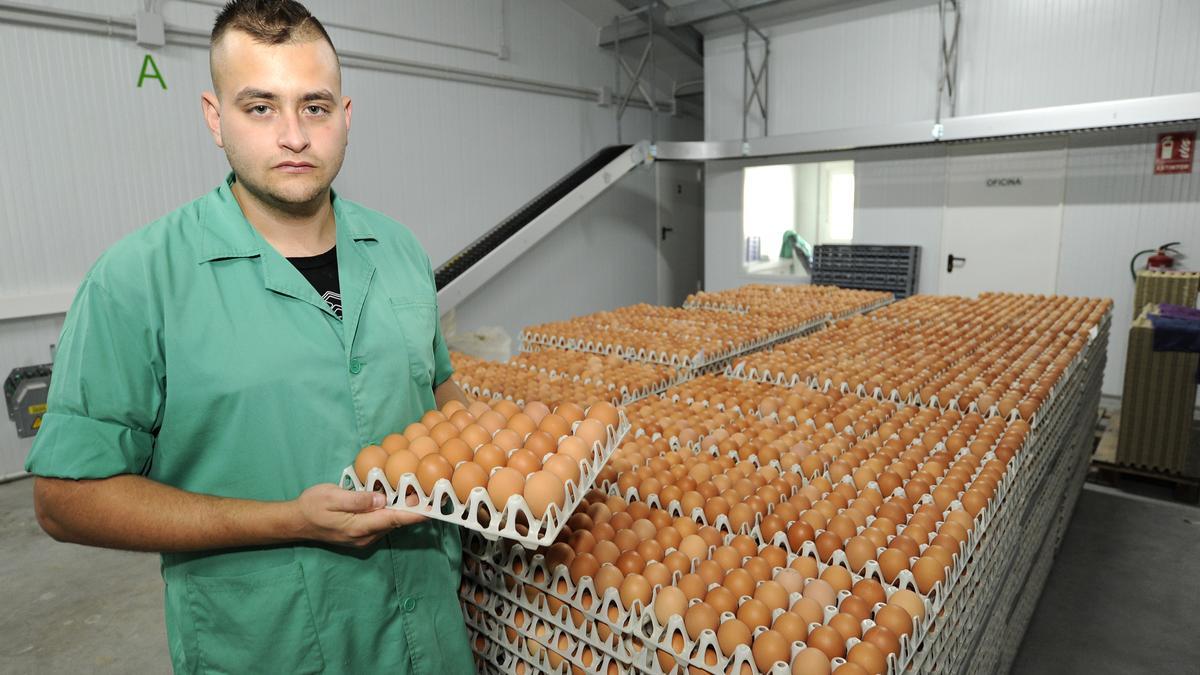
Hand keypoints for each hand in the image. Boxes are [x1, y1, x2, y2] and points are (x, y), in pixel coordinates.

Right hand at [294, 483, 425, 547]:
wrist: (296, 522)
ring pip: (389, 523)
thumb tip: (381, 499)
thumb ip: (358, 499)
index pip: (394, 519)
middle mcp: (365, 536)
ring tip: (416, 493)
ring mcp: (363, 538)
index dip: (415, 514)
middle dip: (412, 509)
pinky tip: (394, 500)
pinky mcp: (361, 535)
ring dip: (402, 510)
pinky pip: (381, 524)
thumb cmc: (312, 506)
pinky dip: (390, 512)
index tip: (432, 509)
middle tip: (430, 492)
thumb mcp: (332, 496)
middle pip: (395, 521)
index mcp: (359, 526)